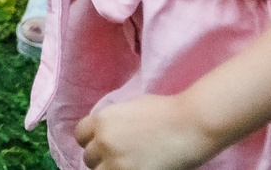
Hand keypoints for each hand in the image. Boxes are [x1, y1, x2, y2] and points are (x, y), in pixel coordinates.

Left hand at [75, 93, 220, 169]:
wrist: (190, 124)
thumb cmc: (167, 111)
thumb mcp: (131, 107)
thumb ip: (114, 121)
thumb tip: (107, 131)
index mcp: (101, 119)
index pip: (80, 136)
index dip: (91, 142)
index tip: (102, 146)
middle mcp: (103, 140)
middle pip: (89, 157)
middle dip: (101, 158)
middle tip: (119, 159)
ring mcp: (116, 161)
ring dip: (110, 169)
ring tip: (127, 165)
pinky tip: (136, 169)